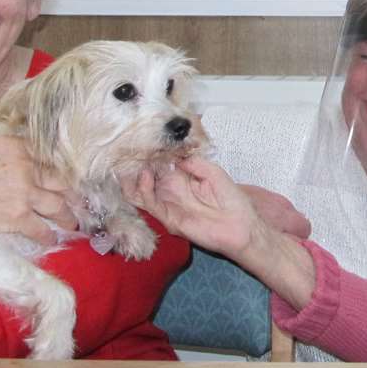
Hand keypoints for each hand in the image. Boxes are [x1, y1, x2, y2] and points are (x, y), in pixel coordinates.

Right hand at [0, 134, 74, 244]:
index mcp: (14, 147)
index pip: (45, 156)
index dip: (57, 168)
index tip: (65, 176)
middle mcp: (25, 168)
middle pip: (59, 180)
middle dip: (71, 192)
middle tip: (78, 199)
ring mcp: (24, 194)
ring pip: (57, 205)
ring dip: (67, 216)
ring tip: (73, 222)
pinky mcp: (18, 217)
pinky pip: (41, 228)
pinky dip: (48, 235)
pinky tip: (52, 239)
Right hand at [129, 157, 316, 309]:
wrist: (241, 226)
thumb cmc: (231, 198)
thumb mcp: (212, 172)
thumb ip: (192, 162)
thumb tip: (173, 155)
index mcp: (180, 178)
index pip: (158, 165)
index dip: (149, 154)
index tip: (141, 141)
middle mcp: (170, 191)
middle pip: (144, 178)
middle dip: (134, 166)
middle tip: (125, 151)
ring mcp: (167, 205)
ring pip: (141, 193)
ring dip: (132, 179)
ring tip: (129, 163)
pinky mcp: (169, 219)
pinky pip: (151, 205)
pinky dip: (144, 190)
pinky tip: (145, 176)